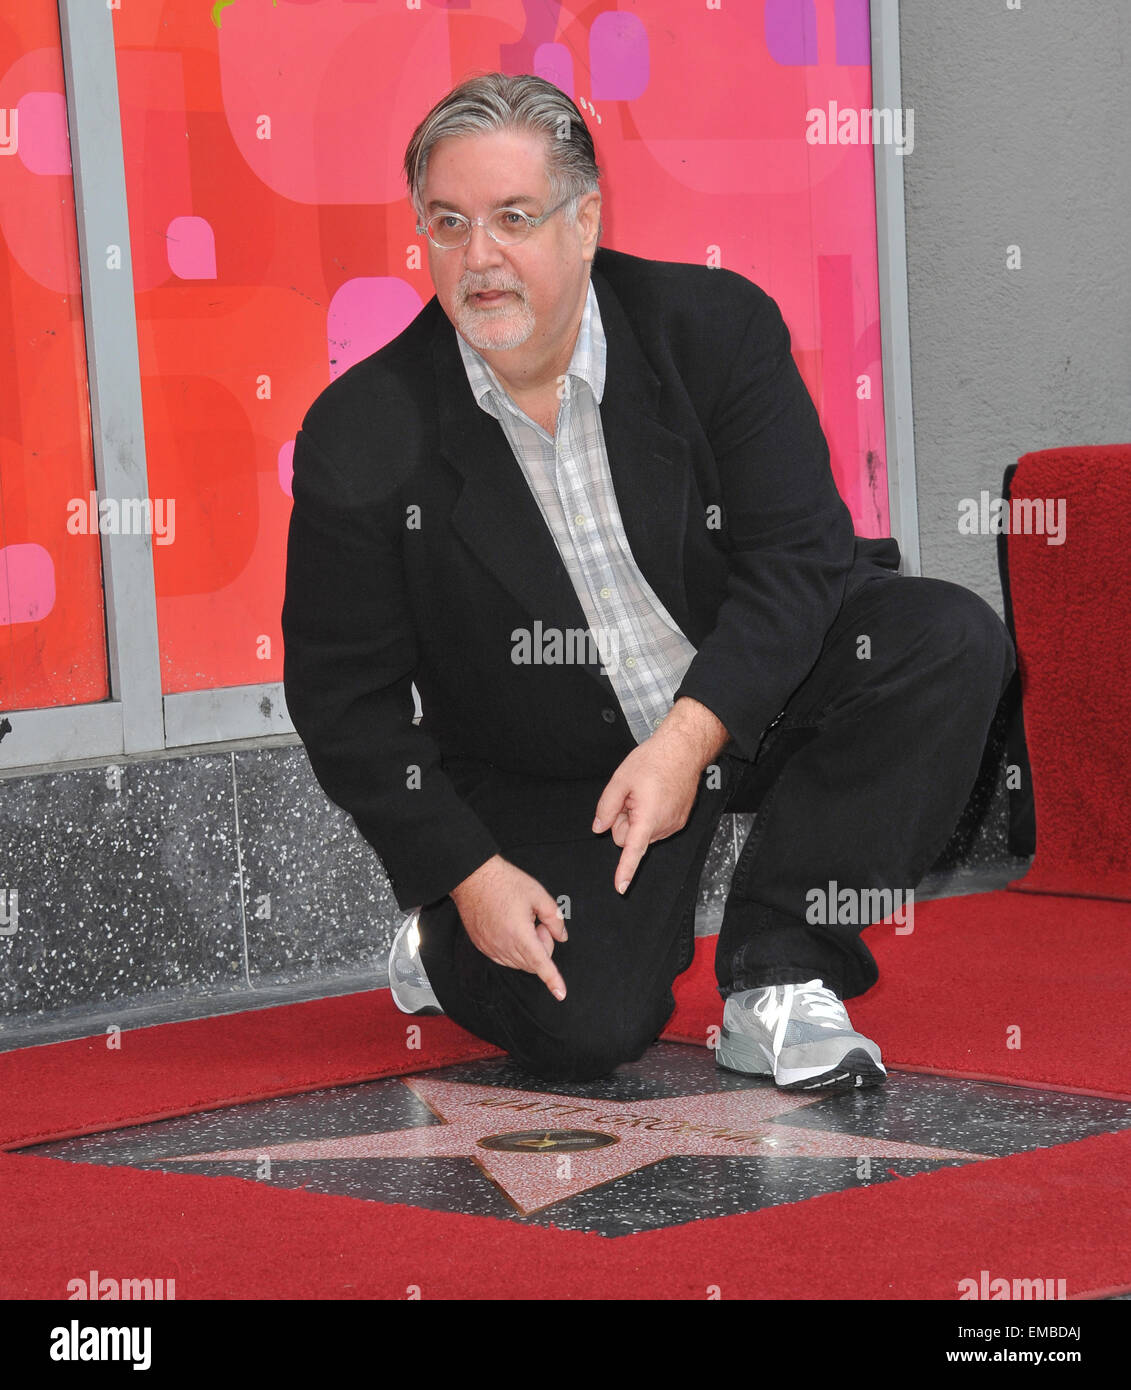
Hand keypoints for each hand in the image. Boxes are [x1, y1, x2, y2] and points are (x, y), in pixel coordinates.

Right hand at [449, 855, 568, 999]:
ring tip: (522, 921)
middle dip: (542, 946)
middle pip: (533, 963)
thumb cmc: (504, 882)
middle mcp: (503, 945)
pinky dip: (514, 949)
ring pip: (518, 962)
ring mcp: (490, 948)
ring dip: (528, 948)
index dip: (553, 980)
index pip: (541, 964)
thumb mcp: (538, 894)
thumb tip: (562, 937)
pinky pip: (504, 958)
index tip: (561, 994)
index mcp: (519, 934)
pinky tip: (512, 927)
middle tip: (538, 922)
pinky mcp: (482, 946)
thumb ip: (554, 918)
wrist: (473, 877)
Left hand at [592, 699, 729, 894]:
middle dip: (623, 822)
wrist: (683, 750)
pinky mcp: (678, 820)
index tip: (620, 887)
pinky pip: (654, 826)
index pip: (633, 850)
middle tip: (629, 797)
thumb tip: (599, 828)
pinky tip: (654, 795)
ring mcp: (673, 824)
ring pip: (641, 832)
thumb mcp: (621, 780)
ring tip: (645, 793)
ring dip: (637, 817)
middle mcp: (663, 825)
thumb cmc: (655, 761)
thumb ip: (606, 807)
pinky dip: (649, 815)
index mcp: (648, 817)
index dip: (625, 870)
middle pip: (629, 839)